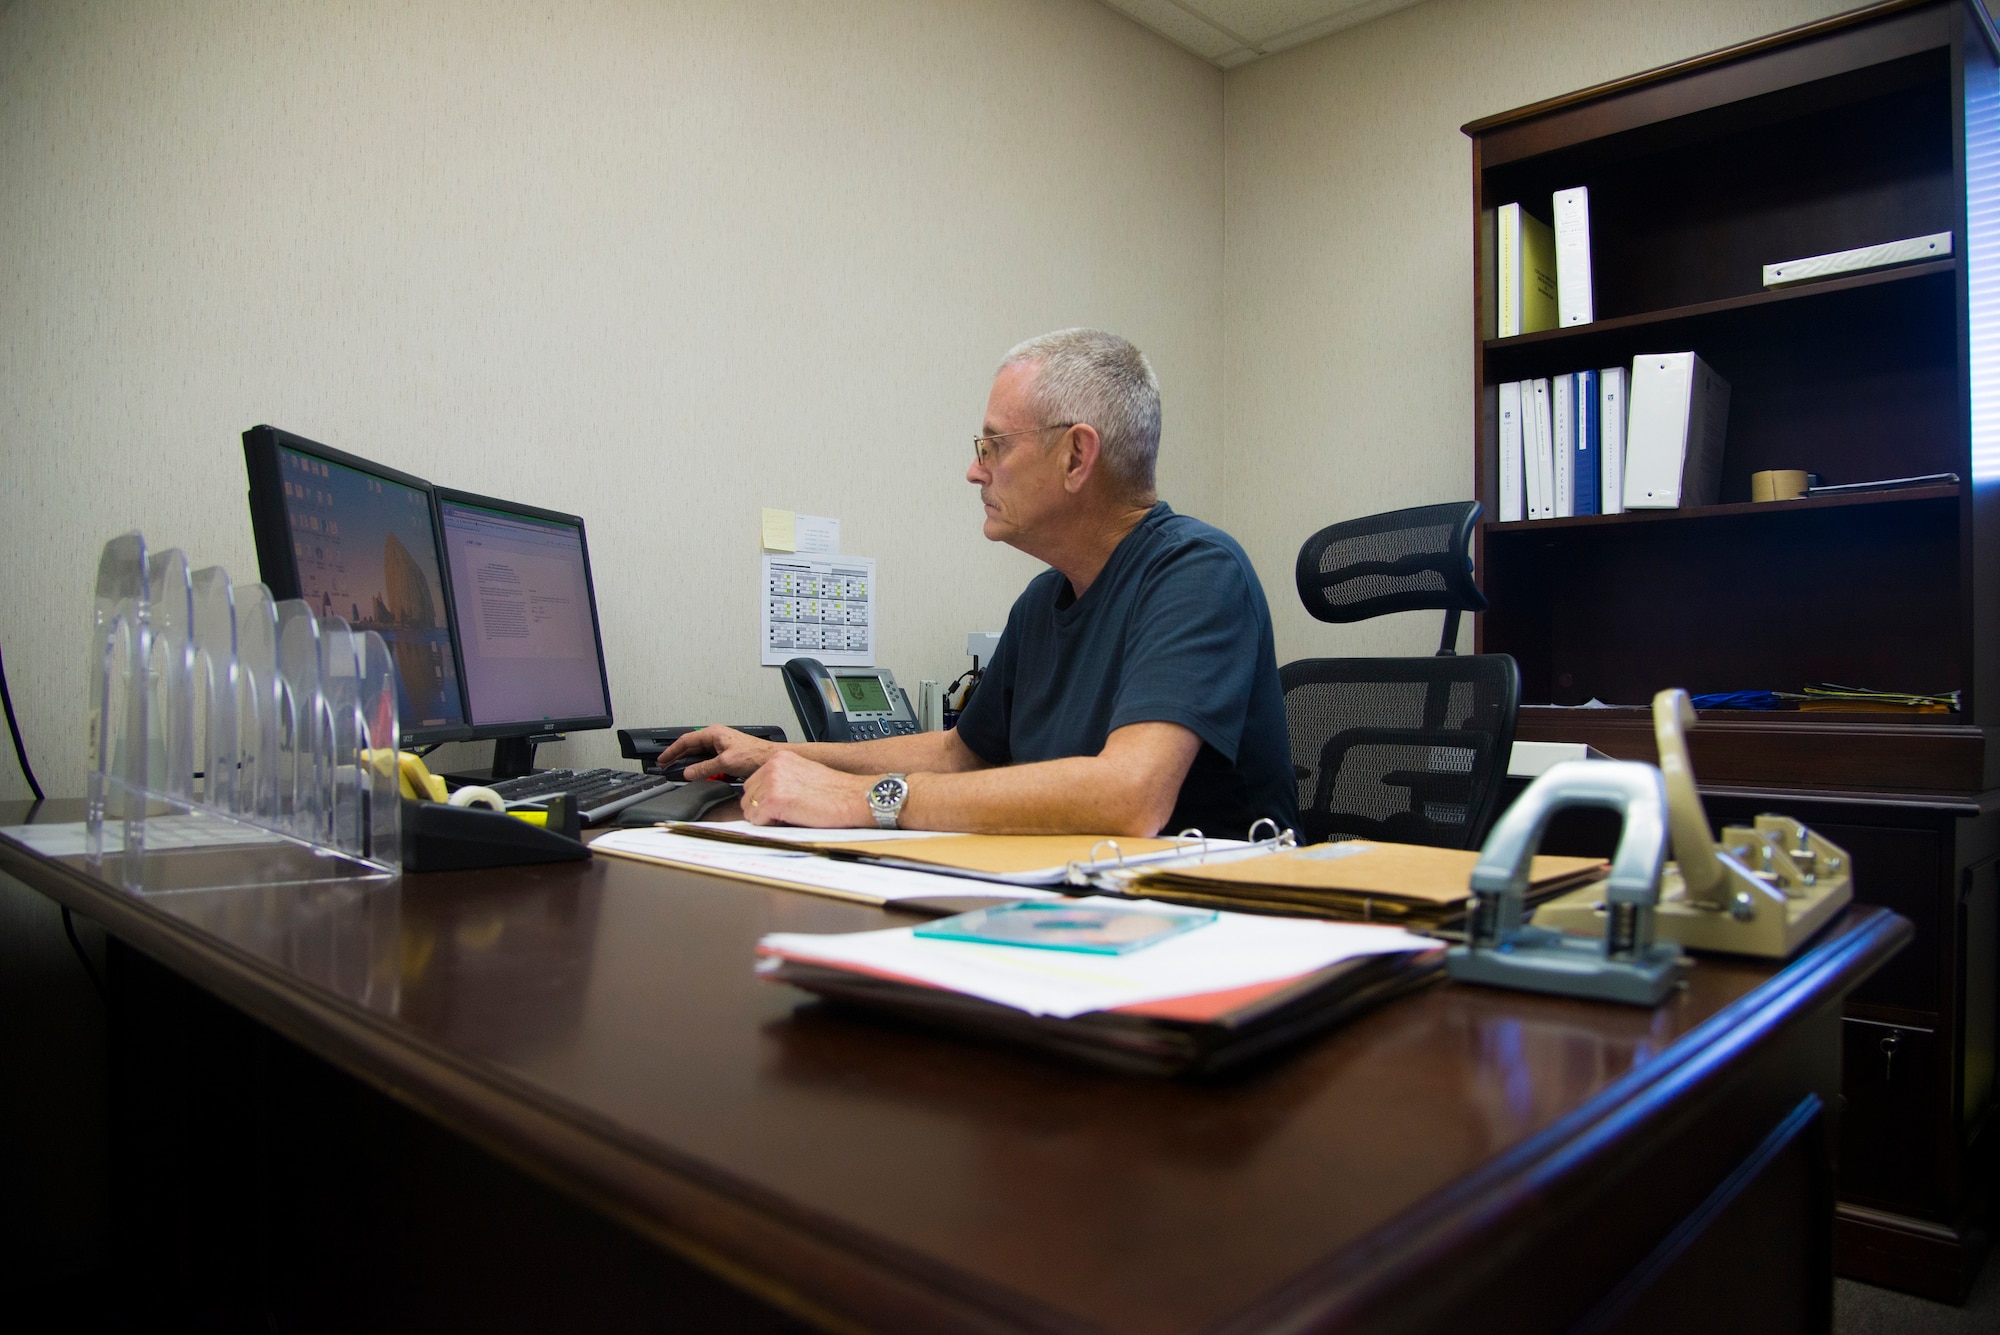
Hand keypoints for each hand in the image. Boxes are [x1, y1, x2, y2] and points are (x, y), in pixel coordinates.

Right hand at [658, 725, 781, 780]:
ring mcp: (721, 745)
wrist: (772, 758)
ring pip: (699, 754)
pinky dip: (700, 766)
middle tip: (665, 765)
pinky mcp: (726, 754)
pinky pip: (708, 760)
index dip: (672, 751)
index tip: (662, 759)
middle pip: (691, 747)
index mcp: (714, 733)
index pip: (686, 740)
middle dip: (677, 756)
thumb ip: (705, 768)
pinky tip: (697, 773)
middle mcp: (717, 737)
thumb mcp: (726, 762)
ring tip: (678, 770)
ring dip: (689, 762)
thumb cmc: (756, 754)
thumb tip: (688, 772)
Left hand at [740, 751, 874, 827]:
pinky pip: (757, 820)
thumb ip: (783, 779)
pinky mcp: (773, 800)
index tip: (779, 804)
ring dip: (765, 817)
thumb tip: (767, 795)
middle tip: (786, 811)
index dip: (764, 798)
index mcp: (780, 758)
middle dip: (762, 808)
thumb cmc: (836, 790)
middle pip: (748, 795)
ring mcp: (771, 783)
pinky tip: (790, 819)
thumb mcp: (804, 774)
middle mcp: (773, 766)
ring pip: (749, 809)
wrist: (853, 797)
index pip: (753, 782)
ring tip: (790, 815)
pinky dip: (770, 825)